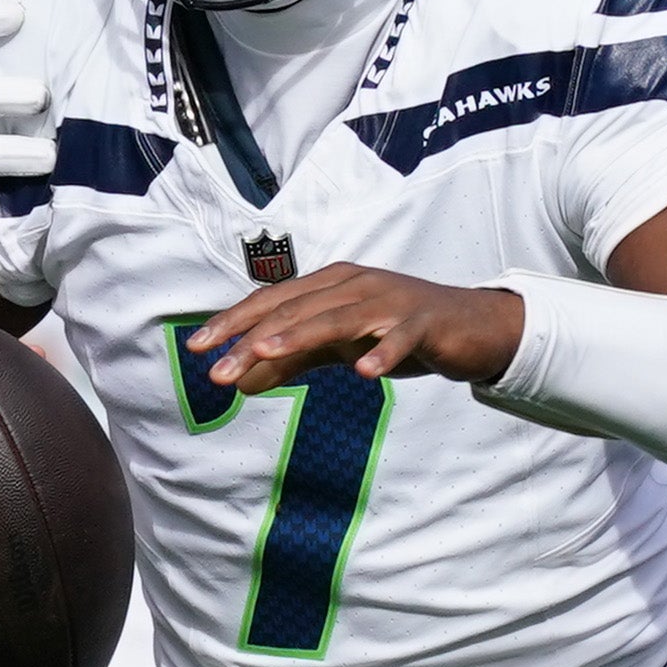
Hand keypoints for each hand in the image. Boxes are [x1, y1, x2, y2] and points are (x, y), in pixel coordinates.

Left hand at [185, 265, 526, 399]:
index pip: (271, 302)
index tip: (196, 346)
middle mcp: (354, 285)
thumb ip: (292, 360)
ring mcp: (390, 300)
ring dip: (299, 338)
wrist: (470, 325)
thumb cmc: (396, 331)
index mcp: (329, 285)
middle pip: (294, 312)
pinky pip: (400, 336)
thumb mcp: (337, 347)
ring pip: (337, 318)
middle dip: (252, 341)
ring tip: (265, 357)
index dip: (233, 322)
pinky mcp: (424, 321)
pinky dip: (383, 352)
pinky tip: (366, 373)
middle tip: (217, 372)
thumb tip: (242, 381)